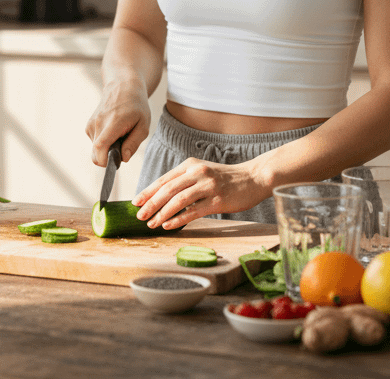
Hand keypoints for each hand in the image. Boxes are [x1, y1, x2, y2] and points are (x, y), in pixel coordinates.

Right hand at [86, 78, 150, 166]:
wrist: (123, 86)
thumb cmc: (136, 106)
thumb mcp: (143, 125)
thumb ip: (133, 143)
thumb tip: (123, 159)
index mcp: (113, 122)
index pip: (100, 147)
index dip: (105, 161)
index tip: (114, 163)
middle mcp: (98, 123)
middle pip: (96, 154)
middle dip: (108, 157)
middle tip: (123, 146)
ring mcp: (91, 124)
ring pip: (96, 150)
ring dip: (108, 148)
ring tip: (120, 134)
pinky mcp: (89, 125)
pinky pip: (95, 143)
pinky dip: (104, 142)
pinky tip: (113, 131)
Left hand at [132, 156, 268, 230]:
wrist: (254, 178)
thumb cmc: (226, 178)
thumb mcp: (203, 172)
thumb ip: (185, 181)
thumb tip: (162, 198)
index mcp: (190, 165)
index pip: (164, 179)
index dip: (148, 191)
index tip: (136, 202)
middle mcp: (197, 172)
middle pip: (168, 189)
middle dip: (151, 204)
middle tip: (139, 215)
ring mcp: (208, 186)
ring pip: (178, 200)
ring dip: (162, 213)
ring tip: (151, 223)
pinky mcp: (218, 200)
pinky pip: (193, 211)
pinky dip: (178, 219)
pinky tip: (168, 225)